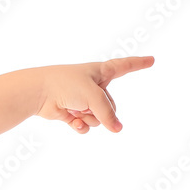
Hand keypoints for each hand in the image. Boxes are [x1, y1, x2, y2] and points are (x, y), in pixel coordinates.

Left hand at [34, 56, 154, 133]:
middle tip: (87, 104)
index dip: (138, 63)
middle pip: (110, 105)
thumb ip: (108, 113)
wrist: (38, 92)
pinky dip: (80, 126)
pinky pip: (85, 124)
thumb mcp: (93, 96)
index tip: (151, 60)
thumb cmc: (65, 84)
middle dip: (102, 110)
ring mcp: (82, 100)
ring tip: (76, 110)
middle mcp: (93, 85)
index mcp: (100, 72)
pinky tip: (72, 122)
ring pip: (98, 118)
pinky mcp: (71, 112)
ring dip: (88, 118)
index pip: (124, 66)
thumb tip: (117, 129)